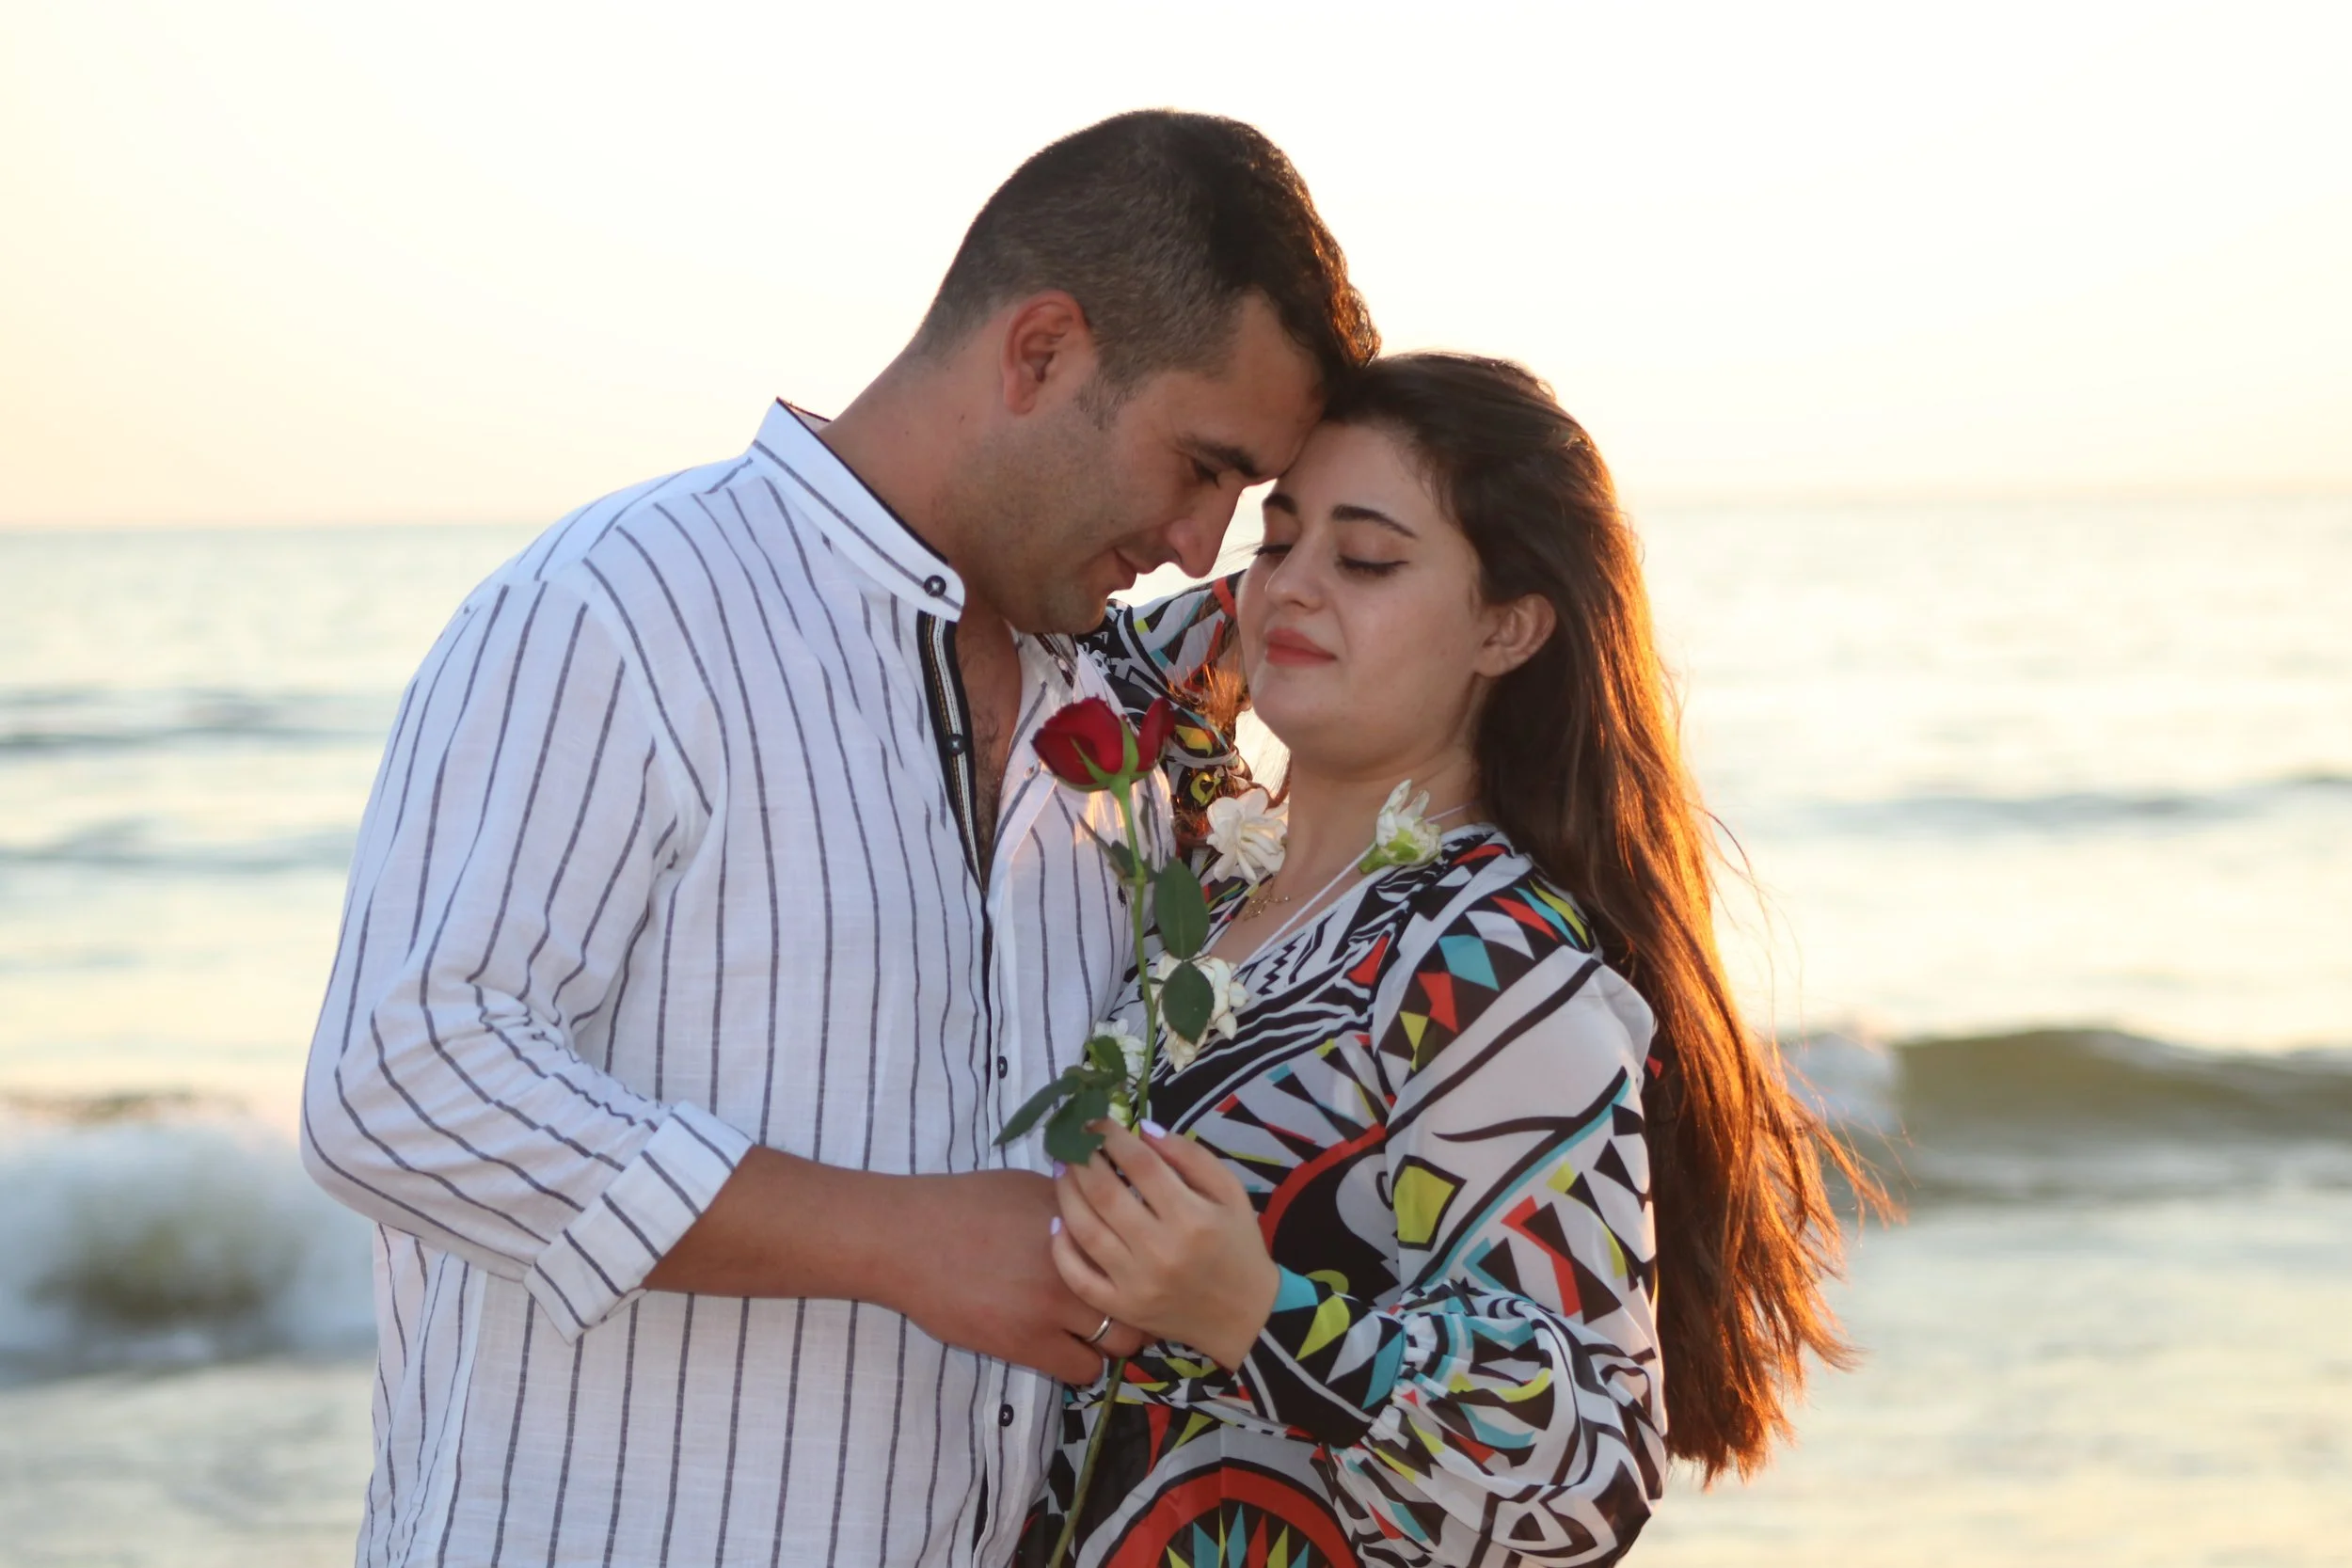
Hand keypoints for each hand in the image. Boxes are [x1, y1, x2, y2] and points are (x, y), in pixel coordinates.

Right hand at [647, 1150, 1141, 1384]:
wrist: (906, 1238)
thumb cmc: (961, 1205)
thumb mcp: (1027, 1187)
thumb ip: (1071, 1205)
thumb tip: (1103, 1212)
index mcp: (1080, 1219)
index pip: (1140, 1247)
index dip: (1143, 1264)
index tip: (1137, 1272)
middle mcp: (1077, 1260)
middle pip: (1139, 1299)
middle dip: (1138, 1309)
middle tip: (1125, 1311)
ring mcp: (1054, 1305)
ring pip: (1117, 1342)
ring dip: (1110, 1341)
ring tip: (1093, 1335)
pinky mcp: (1028, 1343)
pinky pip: (1082, 1370)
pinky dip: (1079, 1363)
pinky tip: (1062, 1350)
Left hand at [1051, 1121, 1278, 1370]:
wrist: (1244, 1316)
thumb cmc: (1238, 1245)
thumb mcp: (1230, 1192)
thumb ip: (1190, 1156)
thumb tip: (1143, 1128)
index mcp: (1191, 1216)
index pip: (1140, 1164)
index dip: (1113, 1136)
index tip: (1098, 1121)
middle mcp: (1159, 1249)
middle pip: (1105, 1194)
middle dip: (1083, 1159)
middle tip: (1073, 1141)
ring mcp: (1136, 1282)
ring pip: (1085, 1230)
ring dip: (1066, 1193)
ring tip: (1062, 1170)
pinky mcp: (1122, 1307)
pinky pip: (1079, 1277)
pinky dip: (1061, 1248)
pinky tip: (1058, 1222)